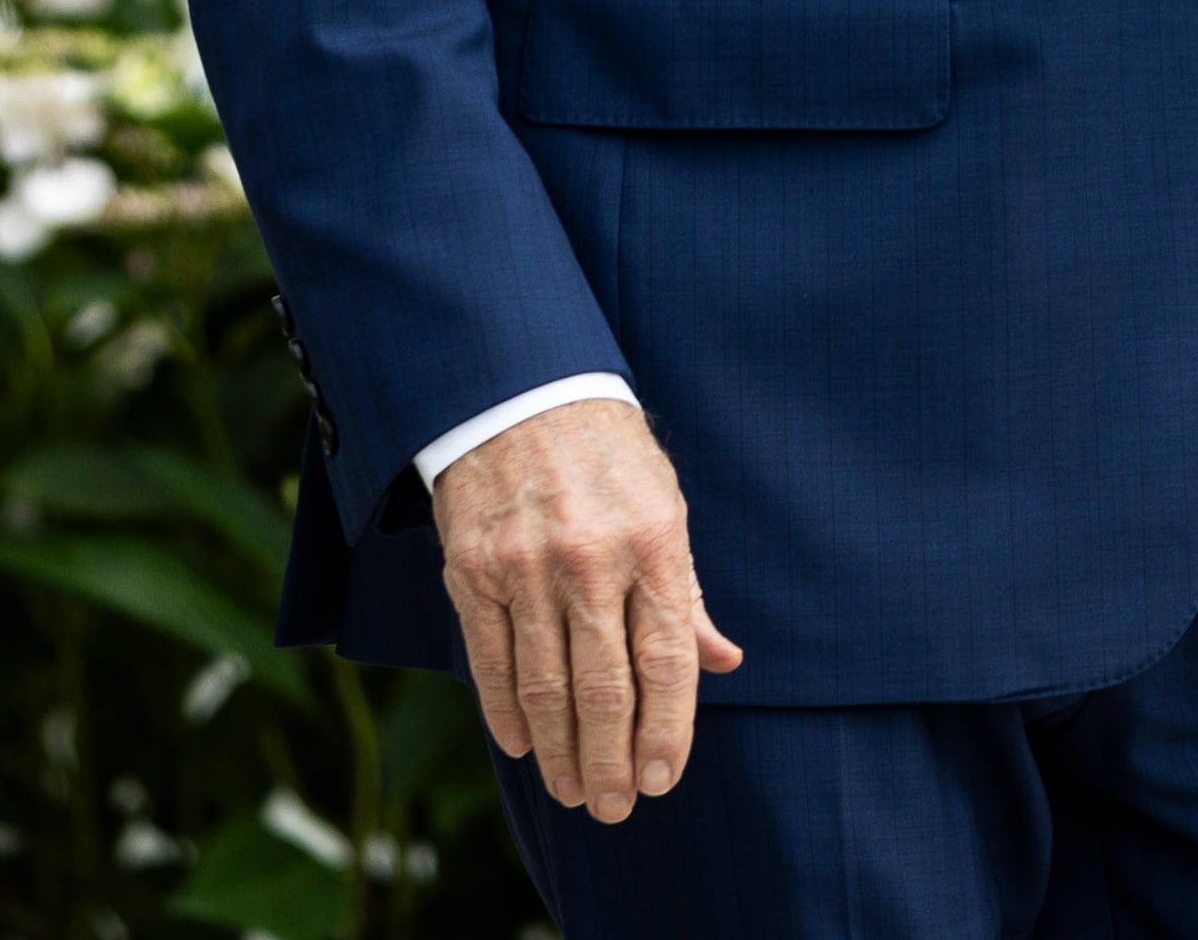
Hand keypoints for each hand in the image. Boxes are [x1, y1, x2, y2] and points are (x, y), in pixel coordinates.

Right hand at [431, 396, 743, 820]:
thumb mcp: (666, 505)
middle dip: (612, 761)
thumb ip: (687, 592)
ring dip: (560, 753)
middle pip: (603, 689)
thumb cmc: (607, 454)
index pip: (665, 661)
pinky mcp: (473, 570)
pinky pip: (490, 659)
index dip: (667, 731)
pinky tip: (522, 745)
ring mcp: (526, 567)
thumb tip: (725, 663)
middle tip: (616, 809)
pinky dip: (505, 711)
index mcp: (654, 543)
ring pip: (544, 687)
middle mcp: (591, 559)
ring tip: (574, 792)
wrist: (520, 389)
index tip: (663, 781)